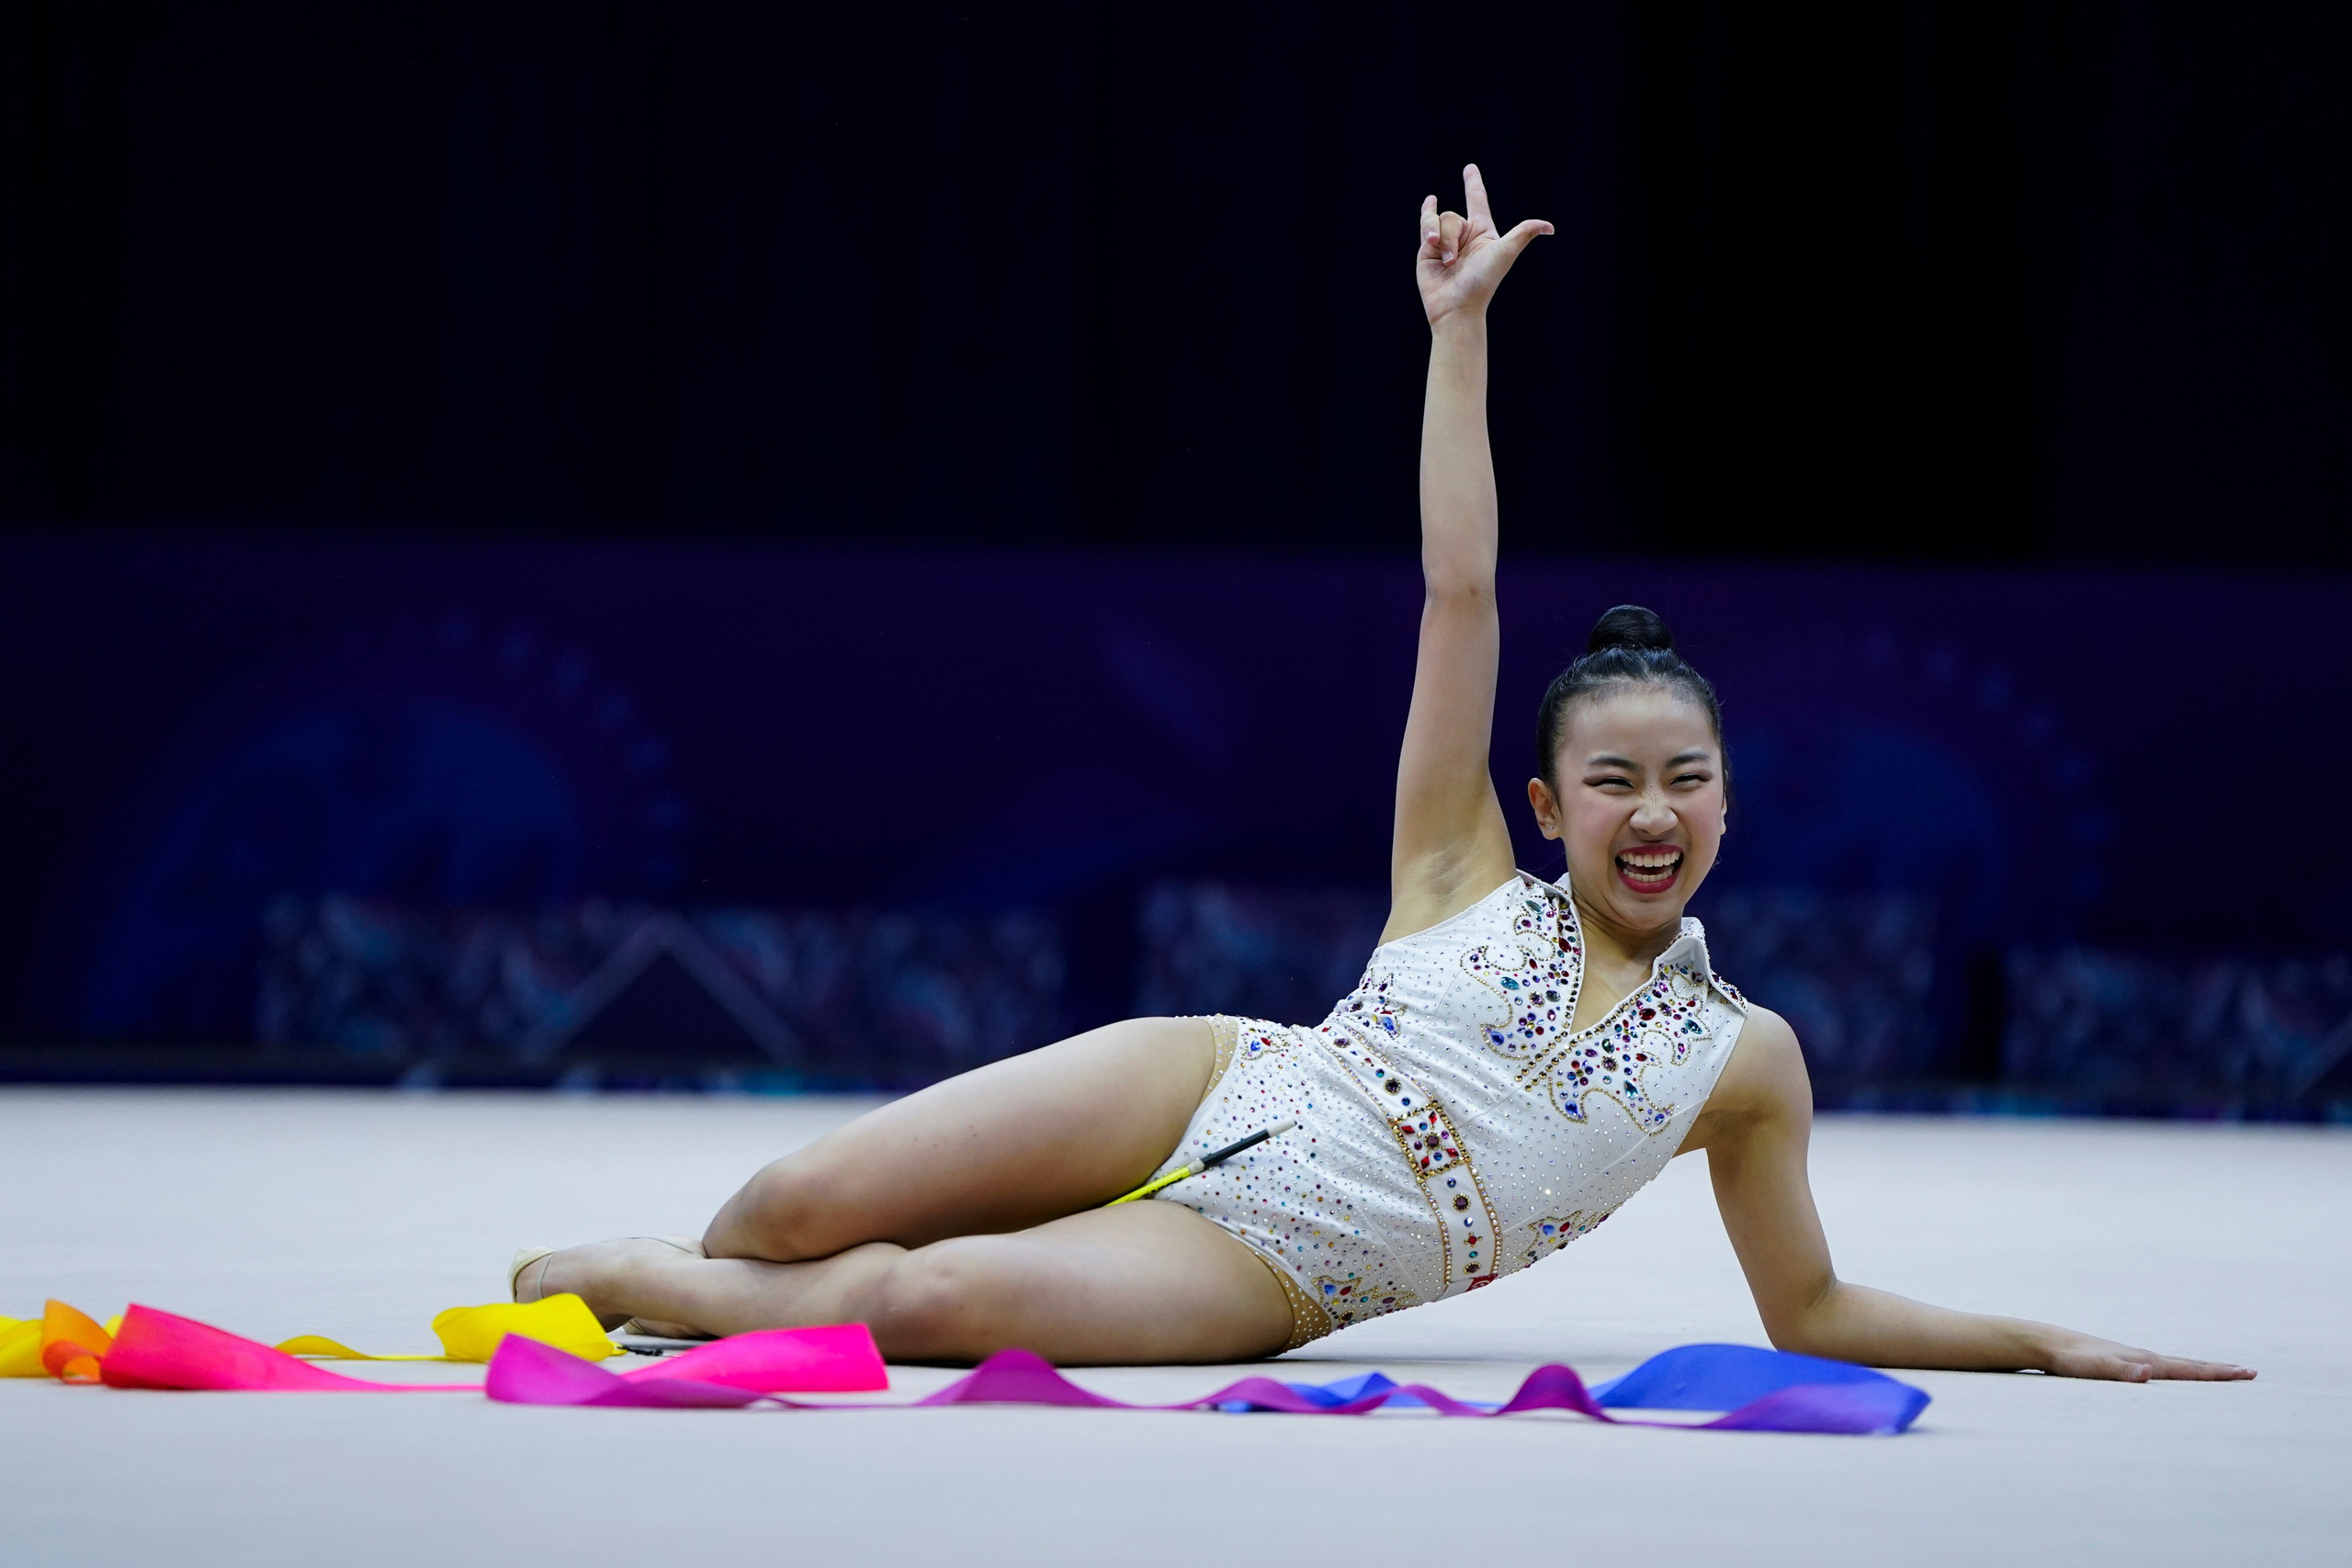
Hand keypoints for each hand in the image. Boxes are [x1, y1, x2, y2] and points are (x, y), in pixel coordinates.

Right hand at [1416, 164, 1551, 325]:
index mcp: (1483, 233)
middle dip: (1453, 236)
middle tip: (1455, 262)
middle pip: (1453, 215)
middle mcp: (1463, 236)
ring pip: (1438, 220)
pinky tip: (1428, 226)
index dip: (1474, 184)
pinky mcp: (1426, 250)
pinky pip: (1425, 226)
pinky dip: (1427, 226)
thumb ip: (1523, 233)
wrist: (1456, 306)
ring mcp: (1444, 242)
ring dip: (1443, 241)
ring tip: (1446, 263)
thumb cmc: (1483, 281)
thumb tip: (1550, 227)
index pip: (1477, 201)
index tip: (1469, 169)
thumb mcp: (1505, 253)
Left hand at [2040, 1329, 2254, 1381]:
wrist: (2046, 1343)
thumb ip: (2120, 1372)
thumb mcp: (2094, 1370)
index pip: (2189, 1370)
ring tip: (2221, 1372)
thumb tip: (2149, 1373)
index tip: (2248, 1373)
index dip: (2219, 1374)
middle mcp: (2143, 1357)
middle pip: (2189, 1365)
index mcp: (2145, 1361)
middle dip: (2219, 1370)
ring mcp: (2133, 1358)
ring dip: (2201, 1369)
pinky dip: (2177, 1372)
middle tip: (2250, 1372)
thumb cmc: (2070, 1360)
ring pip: (2176, 1365)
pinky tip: (2173, 1375)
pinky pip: (2159, 1369)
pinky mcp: (2121, 1363)